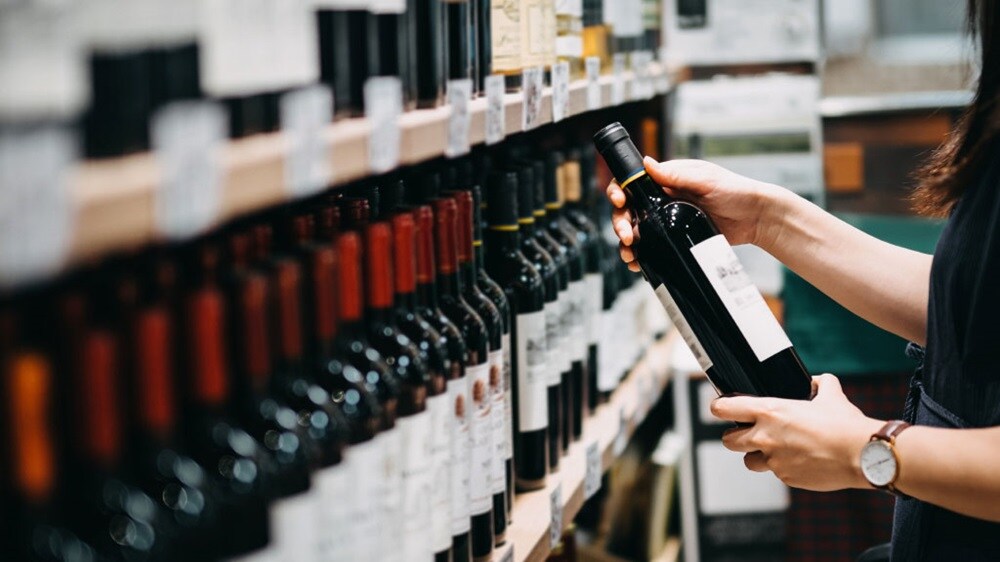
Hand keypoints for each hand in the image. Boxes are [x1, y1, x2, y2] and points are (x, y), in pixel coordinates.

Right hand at [607, 157, 783, 270]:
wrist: (756, 218)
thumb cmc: (735, 191)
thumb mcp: (705, 179)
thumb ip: (676, 175)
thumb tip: (647, 164)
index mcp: (665, 181)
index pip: (632, 183)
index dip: (619, 192)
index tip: (619, 201)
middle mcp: (662, 200)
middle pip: (628, 211)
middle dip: (620, 224)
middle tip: (626, 237)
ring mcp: (667, 221)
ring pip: (636, 232)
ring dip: (626, 244)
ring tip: (629, 256)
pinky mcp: (675, 239)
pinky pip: (652, 247)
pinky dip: (641, 256)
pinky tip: (638, 264)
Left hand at [711, 374, 884, 491]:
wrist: (862, 455)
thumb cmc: (844, 424)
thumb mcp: (831, 394)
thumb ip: (820, 384)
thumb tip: (818, 381)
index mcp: (769, 411)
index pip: (725, 409)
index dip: (719, 407)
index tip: (719, 408)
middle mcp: (765, 436)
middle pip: (728, 440)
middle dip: (734, 436)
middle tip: (745, 432)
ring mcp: (774, 460)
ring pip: (748, 461)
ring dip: (756, 455)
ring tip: (772, 450)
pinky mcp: (786, 477)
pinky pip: (775, 473)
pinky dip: (782, 467)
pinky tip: (798, 460)